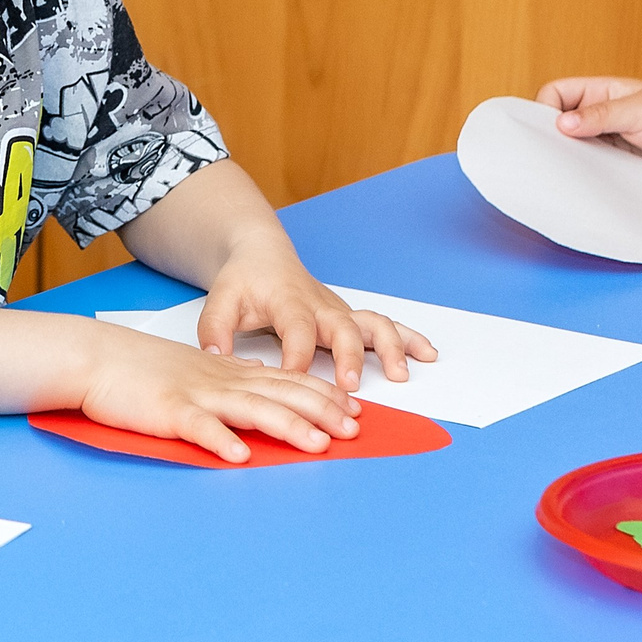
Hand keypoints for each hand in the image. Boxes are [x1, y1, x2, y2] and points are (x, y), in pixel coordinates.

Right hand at [78, 319, 359, 463]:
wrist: (94, 356)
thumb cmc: (140, 366)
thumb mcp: (194, 366)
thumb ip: (229, 373)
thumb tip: (261, 375)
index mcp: (226, 373)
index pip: (284, 381)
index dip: (321, 395)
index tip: (352, 409)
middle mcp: (218, 382)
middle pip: (278, 395)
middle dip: (320, 411)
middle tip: (354, 429)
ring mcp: (194, 395)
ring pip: (249, 410)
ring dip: (286, 426)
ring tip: (317, 445)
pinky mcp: (167, 411)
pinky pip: (198, 427)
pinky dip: (220, 440)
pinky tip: (240, 456)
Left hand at [197, 239, 436, 391]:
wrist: (263, 255)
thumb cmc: (243, 281)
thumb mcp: (219, 300)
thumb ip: (214, 329)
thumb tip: (216, 358)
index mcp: (288, 301)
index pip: (296, 329)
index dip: (297, 355)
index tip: (296, 380)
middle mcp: (320, 306)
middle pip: (342, 328)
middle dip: (348, 357)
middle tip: (349, 386)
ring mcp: (339, 312)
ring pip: (372, 323)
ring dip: (390, 347)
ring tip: (401, 374)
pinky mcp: (350, 318)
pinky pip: (384, 325)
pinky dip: (408, 338)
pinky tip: (427, 354)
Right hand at [537, 76, 641, 182]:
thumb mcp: (640, 111)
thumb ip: (601, 116)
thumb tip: (561, 123)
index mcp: (600, 92)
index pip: (556, 93)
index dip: (545, 108)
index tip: (550, 129)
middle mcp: (598, 115)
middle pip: (557, 122)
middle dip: (550, 137)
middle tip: (550, 154)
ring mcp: (605, 141)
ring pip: (571, 148)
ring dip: (568, 159)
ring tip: (567, 171)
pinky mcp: (614, 165)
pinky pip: (589, 169)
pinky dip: (583, 175)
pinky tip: (584, 183)